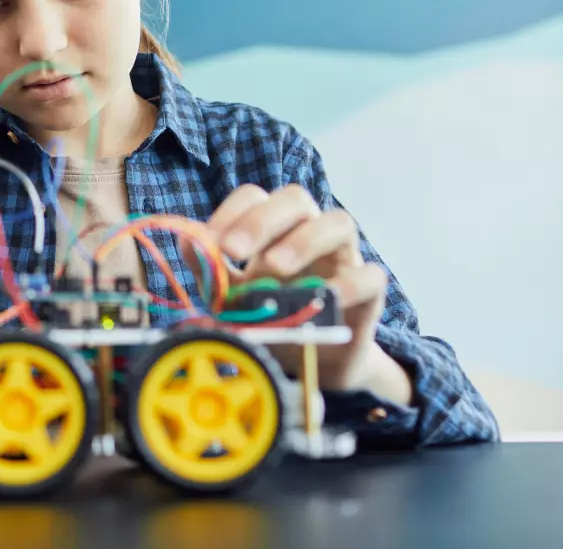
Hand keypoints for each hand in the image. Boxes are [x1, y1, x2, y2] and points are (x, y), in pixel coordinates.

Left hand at [195, 184, 409, 402]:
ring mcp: (343, 259)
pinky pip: (371, 276)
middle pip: (296, 199)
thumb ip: (212, 270)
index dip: (231, 213)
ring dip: (304, 241)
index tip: (211, 244)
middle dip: (261, 220)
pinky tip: (323, 299)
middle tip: (233, 251)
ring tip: (274, 268)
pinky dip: (349, 283)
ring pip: (339, 222)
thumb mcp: (232, 296)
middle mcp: (309, 232)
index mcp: (273, 229)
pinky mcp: (370, 293)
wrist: (310, 365)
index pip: (255, 197)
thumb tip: (191, 243)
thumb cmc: (271, 318)